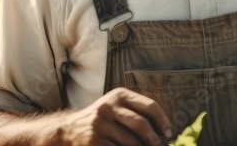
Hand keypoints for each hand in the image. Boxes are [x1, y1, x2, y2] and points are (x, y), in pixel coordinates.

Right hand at [47, 87, 173, 145]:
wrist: (67, 131)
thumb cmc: (99, 121)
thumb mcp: (114, 108)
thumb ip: (134, 112)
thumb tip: (162, 130)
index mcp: (118, 96)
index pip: (148, 105)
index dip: (162, 120)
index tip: (168, 132)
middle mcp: (108, 107)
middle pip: (140, 124)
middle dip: (153, 139)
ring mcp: (100, 124)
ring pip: (131, 142)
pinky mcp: (94, 141)